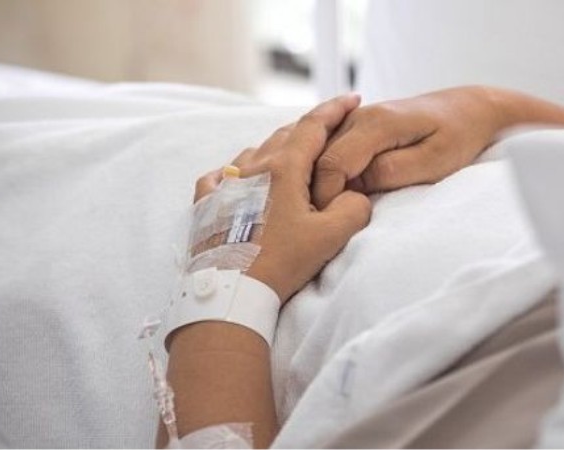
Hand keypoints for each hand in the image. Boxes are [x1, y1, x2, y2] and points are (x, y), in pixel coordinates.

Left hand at [193, 94, 371, 302]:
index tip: (352, 98)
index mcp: (283, 168)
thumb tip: (356, 195)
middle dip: (311, 128)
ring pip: (256, 151)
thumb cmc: (281, 264)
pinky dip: (240, 169)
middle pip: (285, 134)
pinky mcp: (207, 203)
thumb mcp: (331, 237)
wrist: (231, 293)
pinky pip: (224, 174)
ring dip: (279, 148)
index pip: (313, 125)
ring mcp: (226, 183)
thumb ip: (355, 208)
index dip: (335, 109)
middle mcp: (252, 167)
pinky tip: (242, 178)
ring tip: (294, 157)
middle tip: (331, 131)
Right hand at [311, 86, 505, 207]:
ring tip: (331, 214)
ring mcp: (354, 119)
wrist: (469, 110)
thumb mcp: (434, 161)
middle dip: (317, 193)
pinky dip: (327, 174)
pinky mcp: (356, 127)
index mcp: (376, 123)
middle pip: (317, 160)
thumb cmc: (459, 136)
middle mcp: (359, 116)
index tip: (331, 224)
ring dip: (319, 184)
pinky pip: (330, 152)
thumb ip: (391, 171)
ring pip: (319, 156)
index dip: (326, 198)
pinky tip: (337, 196)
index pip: (331, 164)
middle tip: (326, 225)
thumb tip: (354, 185)